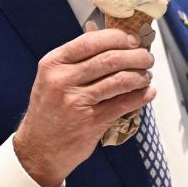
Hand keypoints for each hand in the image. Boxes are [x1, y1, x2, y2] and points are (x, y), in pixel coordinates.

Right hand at [14, 23, 155, 186]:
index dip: (118, 38)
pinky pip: (124, 104)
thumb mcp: (52, 79)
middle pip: (110, 59)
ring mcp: (77, 102)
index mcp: (53, 64)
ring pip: (120, 80)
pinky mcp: (91, 122)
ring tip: (146, 76)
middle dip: (136, 56)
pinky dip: (141, 96)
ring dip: (141, 76)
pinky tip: (148, 92)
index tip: (133, 39)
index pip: (91, 41)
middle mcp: (63, 80)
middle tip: (147, 58)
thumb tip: (115, 42)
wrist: (39, 149)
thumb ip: (78, 61)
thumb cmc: (50, 110)